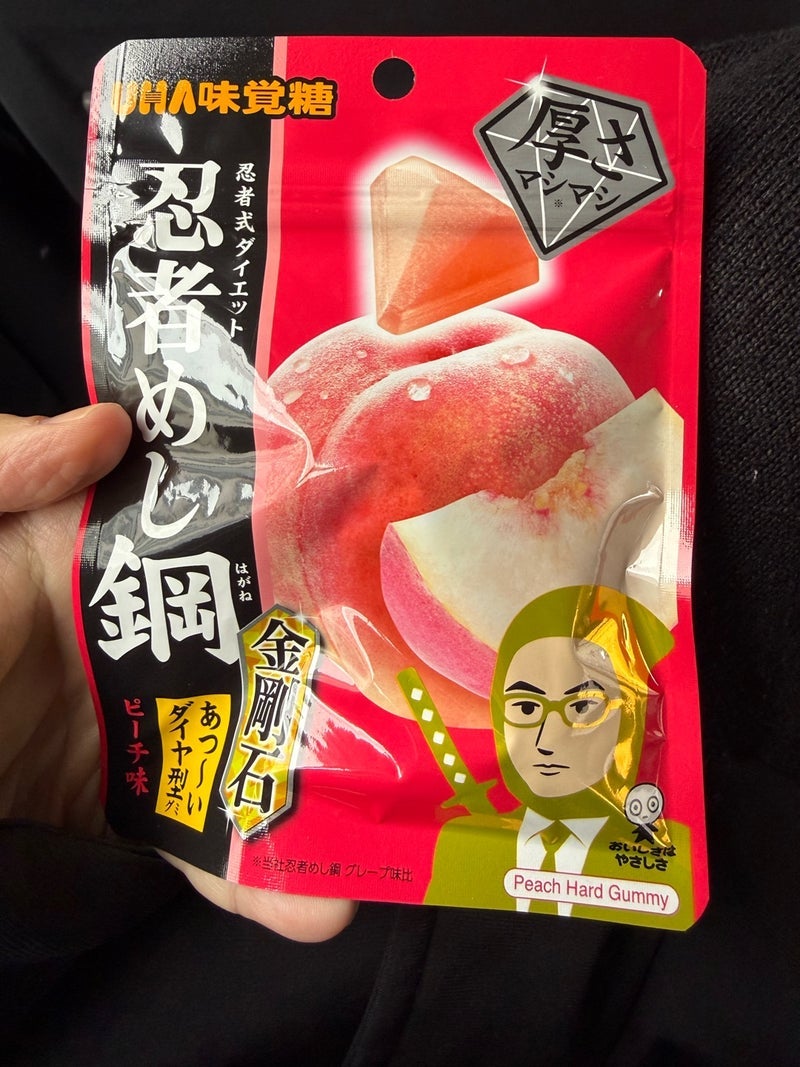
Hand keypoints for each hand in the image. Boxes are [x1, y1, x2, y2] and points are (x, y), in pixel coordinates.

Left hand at [0, 405, 355, 941]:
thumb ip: (10, 463)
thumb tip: (109, 429)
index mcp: (123, 550)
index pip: (237, 530)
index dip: (312, 531)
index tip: (392, 542)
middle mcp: (153, 631)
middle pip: (271, 647)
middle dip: (355, 676)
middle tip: (428, 700)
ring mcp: (147, 720)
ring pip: (255, 751)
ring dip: (328, 794)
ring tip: (393, 825)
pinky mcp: (125, 800)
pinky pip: (201, 838)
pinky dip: (256, 877)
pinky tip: (315, 903)